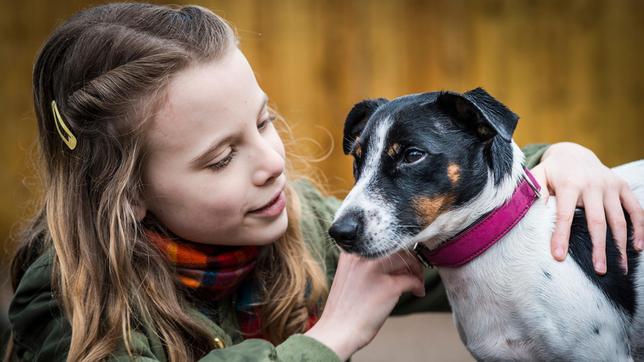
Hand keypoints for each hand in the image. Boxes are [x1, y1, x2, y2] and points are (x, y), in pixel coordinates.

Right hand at [305, 251, 424, 360]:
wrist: (336, 331)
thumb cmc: (343, 309)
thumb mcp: (349, 276)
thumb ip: (365, 264)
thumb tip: (393, 262)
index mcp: (351, 252)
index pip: (382, 241)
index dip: (396, 250)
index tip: (403, 260)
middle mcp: (363, 256)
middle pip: (396, 248)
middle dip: (409, 259)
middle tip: (414, 271)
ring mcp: (375, 270)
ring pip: (406, 260)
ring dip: (416, 271)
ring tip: (416, 282)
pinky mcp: (388, 287)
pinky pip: (412, 280)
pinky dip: (418, 286)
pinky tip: (417, 292)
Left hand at [530, 142, 643, 274]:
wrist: (573, 154)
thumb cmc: (552, 173)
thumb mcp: (538, 177)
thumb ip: (533, 194)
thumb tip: (529, 215)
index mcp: (569, 184)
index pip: (565, 214)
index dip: (561, 236)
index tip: (559, 257)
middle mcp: (593, 184)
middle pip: (597, 221)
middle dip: (599, 247)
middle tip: (600, 270)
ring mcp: (610, 185)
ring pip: (619, 218)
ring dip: (620, 244)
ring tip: (619, 266)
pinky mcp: (622, 186)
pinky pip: (635, 209)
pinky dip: (639, 228)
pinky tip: (637, 247)